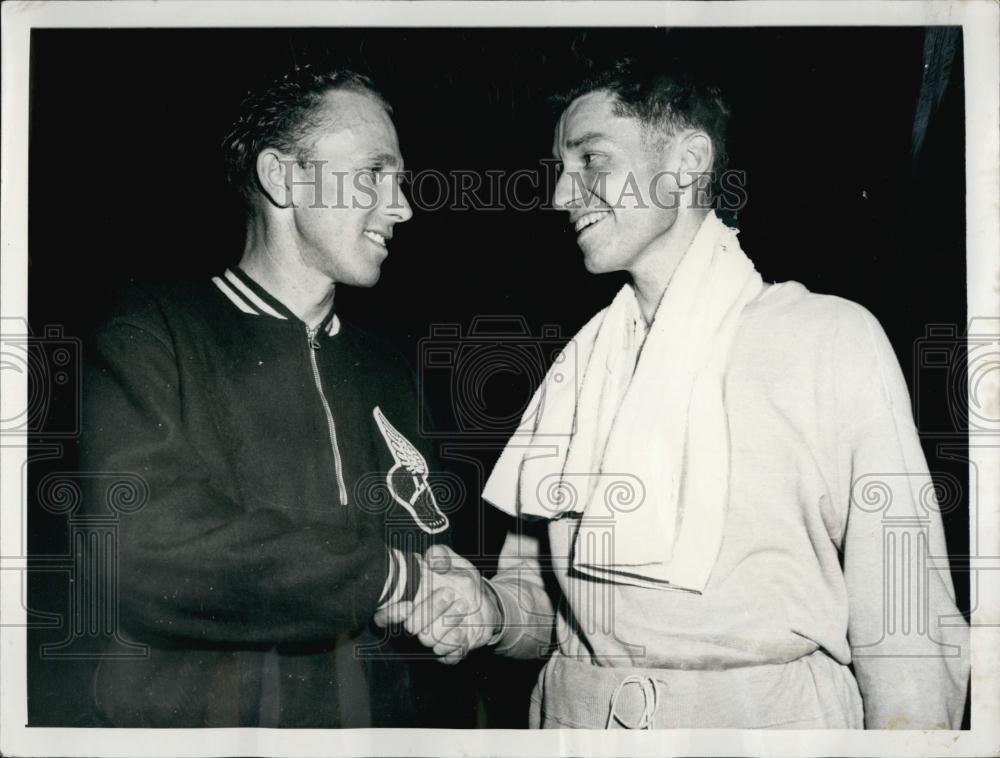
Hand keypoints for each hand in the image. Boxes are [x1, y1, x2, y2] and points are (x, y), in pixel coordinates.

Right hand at [395, 545, 500, 663]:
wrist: (487, 602)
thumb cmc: (463, 581)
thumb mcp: (455, 562)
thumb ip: (440, 555)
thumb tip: (431, 561)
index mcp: (410, 602)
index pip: (384, 615)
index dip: (391, 613)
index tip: (408, 604)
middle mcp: (418, 623)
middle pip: (411, 626)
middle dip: (430, 609)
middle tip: (449, 593)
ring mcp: (433, 639)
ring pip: (428, 640)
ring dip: (446, 624)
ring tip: (463, 606)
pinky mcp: (449, 652)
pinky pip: (446, 657)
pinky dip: (455, 644)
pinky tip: (464, 630)